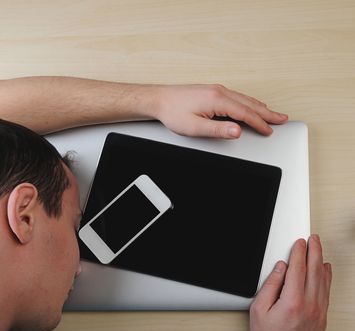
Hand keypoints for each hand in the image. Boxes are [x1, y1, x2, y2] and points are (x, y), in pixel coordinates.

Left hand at [155, 84, 287, 138]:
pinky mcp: (212, 91)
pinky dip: (248, 102)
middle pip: (250, 104)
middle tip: (282, 118)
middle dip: (267, 113)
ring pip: (244, 99)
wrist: (159, 100)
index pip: (245, 113)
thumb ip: (218, 129)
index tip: (270, 130)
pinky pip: (237, 96)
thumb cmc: (173, 112)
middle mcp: (220, 91)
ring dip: (260, 107)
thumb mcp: (195, 127)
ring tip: (272, 113)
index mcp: (217, 99)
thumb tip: (238, 131)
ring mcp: (217, 90)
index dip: (260, 123)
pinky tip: (251, 104)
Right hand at [249, 235, 331, 330]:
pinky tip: (326, 270)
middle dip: (314, 251)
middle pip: (314, 270)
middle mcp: (309, 305)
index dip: (299, 252)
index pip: (298, 268)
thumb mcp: (259, 311)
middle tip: (313, 239)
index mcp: (292, 301)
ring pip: (323, 280)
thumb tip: (279, 268)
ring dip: (321, 261)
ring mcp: (318, 312)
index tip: (299, 242)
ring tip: (320, 249)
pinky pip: (327, 291)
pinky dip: (327, 277)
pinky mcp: (322, 318)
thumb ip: (270, 286)